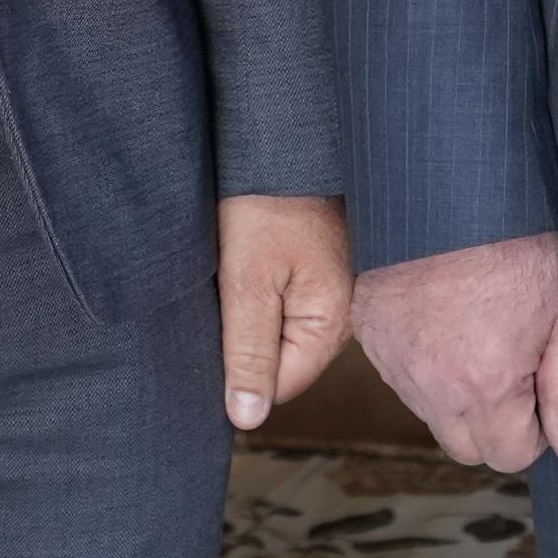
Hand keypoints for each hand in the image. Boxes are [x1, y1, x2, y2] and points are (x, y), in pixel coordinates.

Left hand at [218, 195, 354, 429]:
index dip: (240, 369)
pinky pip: (285, 300)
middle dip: (246, 339)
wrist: (282, 138)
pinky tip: (246, 260)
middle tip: (223, 295)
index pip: (279, 385)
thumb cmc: (265, 203)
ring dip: (251, 311)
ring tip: (235, 272)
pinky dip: (259, 288)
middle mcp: (342, 311)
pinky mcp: (319, 266)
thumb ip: (249, 353)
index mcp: (332, 322)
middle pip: (282, 359)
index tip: (216, 331)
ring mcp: (332, 287)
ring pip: (280, 328)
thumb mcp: (247, 282)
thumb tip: (248, 418)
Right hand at [351, 230, 557, 473]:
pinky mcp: (369, 335)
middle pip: (469, 447)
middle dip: (498, 422)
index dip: (538, 427)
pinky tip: (447, 321)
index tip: (542, 381)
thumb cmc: (517, 241)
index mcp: (486, 387)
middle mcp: (432, 386)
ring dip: (459, 395)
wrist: (450, 183)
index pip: (513, 456)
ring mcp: (394, 362)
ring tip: (481, 334)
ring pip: (433, 414)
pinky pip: (402, 378)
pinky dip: (425, 365)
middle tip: (516, 363)